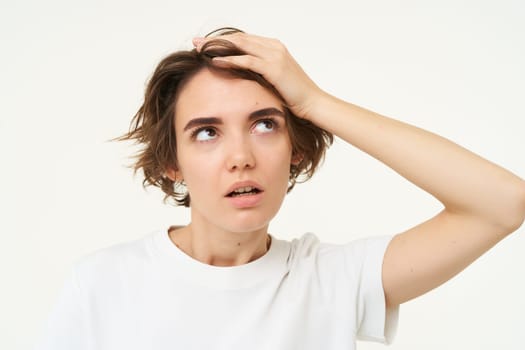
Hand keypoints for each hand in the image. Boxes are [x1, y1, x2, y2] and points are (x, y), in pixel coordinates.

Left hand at [193, 32, 324, 120]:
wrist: (313, 104)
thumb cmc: (295, 97)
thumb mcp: (275, 81)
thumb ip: (261, 74)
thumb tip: (245, 78)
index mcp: (274, 48)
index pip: (243, 39)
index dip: (224, 41)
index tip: (206, 44)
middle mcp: (273, 47)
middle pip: (238, 39)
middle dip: (215, 40)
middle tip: (196, 42)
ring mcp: (274, 55)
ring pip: (240, 45)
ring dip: (217, 46)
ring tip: (199, 48)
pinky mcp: (274, 67)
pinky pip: (247, 61)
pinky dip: (229, 60)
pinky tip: (214, 61)